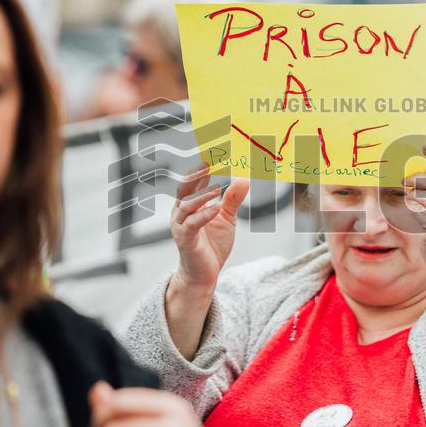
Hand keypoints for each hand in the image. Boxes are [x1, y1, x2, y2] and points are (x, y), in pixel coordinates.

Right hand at [170, 163, 249, 296]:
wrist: (204, 274)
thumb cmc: (211, 245)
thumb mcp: (226, 219)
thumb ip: (232, 199)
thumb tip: (244, 178)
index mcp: (189, 204)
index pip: (194, 181)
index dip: (203, 167)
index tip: (215, 152)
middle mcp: (181, 212)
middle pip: (185, 188)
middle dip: (196, 175)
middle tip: (208, 161)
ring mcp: (181, 226)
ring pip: (186, 205)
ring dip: (201, 195)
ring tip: (217, 188)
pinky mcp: (185, 240)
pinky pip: (192, 225)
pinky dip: (204, 215)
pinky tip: (216, 209)